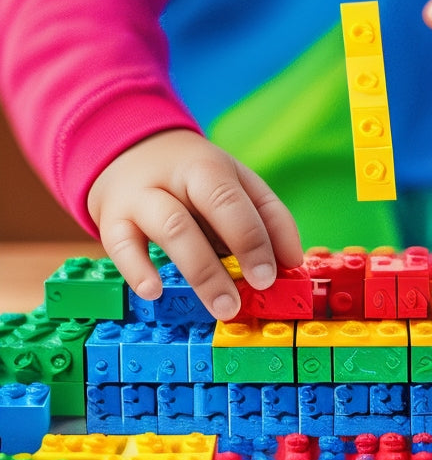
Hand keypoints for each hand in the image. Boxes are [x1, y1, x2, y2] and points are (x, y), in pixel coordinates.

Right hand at [87, 129, 302, 319]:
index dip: (255, 239)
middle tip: (252, 296)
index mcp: (209, 168)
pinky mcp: (112, 220)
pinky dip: (137, 269)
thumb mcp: (233, 182)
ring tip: (222, 306)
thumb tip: (292, 260)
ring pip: (171, 229)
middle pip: (210, 206)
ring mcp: (140, 197)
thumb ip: (267, 216)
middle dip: (236, 252)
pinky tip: (153, 292)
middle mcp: (174, 178)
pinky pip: (118, 245)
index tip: (269, 277)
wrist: (128, 152)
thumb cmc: (192, 179)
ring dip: (201, 271)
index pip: (235, 200)